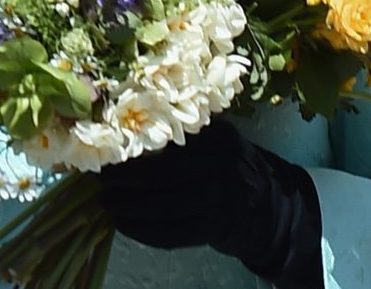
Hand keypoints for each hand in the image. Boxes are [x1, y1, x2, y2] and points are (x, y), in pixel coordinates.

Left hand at [96, 122, 322, 286]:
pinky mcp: (213, 228)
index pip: (163, 144)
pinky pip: (168, 233)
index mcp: (216, 137)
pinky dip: (141, 231)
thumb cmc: (232, 168)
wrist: (270, 205)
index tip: (104, 160)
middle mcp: (220, 164)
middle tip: (100, 186)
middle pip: (157, 177)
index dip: (129, 156)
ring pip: (159, 207)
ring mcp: (218, 199)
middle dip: (122, 184)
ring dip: (126, 209)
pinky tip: (125, 225)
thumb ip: (183, 139)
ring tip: (107, 205)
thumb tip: (124, 141)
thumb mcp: (217, 143)